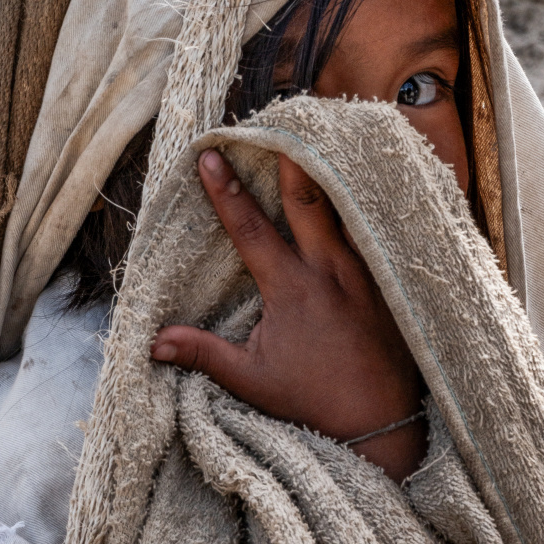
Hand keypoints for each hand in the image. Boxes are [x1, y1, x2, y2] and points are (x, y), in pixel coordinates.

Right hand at [150, 149, 427, 480]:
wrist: (382, 423)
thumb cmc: (314, 402)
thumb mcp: (252, 381)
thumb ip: (204, 354)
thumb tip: (153, 343)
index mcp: (292, 288)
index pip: (250, 228)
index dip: (225, 190)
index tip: (208, 153)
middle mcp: (330, 269)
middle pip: (307, 196)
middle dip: (290, 155)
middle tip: (279, 120)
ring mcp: (365, 271)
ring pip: (346, 206)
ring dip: (330, 172)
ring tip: (324, 137)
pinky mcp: (390, 282)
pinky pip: (376, 230)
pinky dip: (366, 204)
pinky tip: (371, 182)